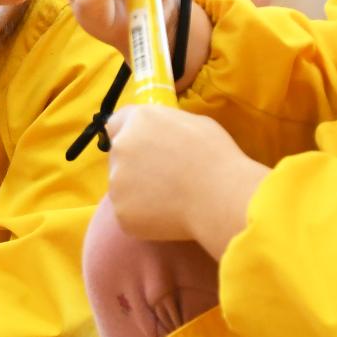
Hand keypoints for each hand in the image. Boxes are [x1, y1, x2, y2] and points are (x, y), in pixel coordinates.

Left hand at [106, 106, 266, 257]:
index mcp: (139, 120)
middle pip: (119, 157)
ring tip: (169, 199)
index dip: (128, 135)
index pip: (116, 123)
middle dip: (135, 165)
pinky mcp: (121, 212)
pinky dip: (144, 215)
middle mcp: (121, 147)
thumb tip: (162, 136)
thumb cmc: (216, 156)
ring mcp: (116, 182)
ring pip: (122, 187)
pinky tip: (168, 216)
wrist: (220, 198)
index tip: (141, 147)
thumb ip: (167, 126)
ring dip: (138, 191)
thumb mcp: (195, 123)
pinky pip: (130, 213)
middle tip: (163, 178)